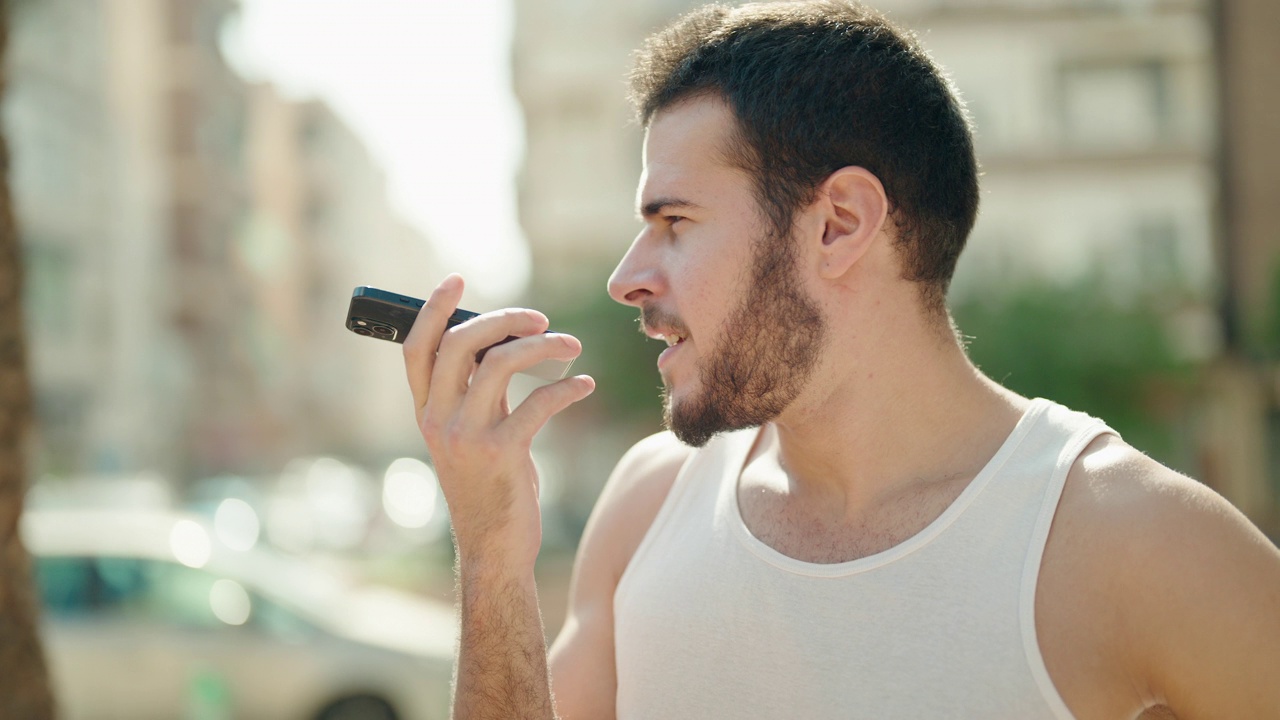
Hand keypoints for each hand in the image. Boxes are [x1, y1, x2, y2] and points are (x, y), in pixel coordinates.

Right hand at [402, 275, 594, 571]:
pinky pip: (537, 402)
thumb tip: (502, 341)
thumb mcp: (473, 433)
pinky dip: (567, 387)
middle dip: (503, 318)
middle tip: (540, 318)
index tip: (455, 279)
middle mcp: (438, 420)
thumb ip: (479, 391)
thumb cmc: (489, 485)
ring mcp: (466, 437)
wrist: (495, 547)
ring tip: (572, 346)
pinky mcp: (501, 455)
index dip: (433, 309)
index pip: (417, 348)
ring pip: (499, 363)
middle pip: (460, 343)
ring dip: (542, 346)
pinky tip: (586, 386)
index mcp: (427, 412)